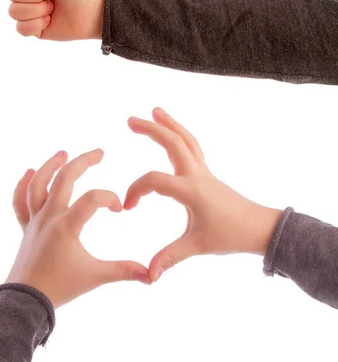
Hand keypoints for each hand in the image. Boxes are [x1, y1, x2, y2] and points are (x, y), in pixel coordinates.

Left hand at [7, 149, 149, 307]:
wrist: (26, 301)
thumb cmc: (61, 288)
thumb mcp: (95, 277)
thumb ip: (123, 271)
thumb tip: (151, 275)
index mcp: (66, 227)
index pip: (92, 199)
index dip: (109, 198)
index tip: (119, 209)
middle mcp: (48, 217)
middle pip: (63, 179)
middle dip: (83, 162)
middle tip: (99, 152)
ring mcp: (34, 220)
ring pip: (37, 184)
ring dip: (50, 165)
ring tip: (64, 153)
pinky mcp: (25, 227)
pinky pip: (19, 202)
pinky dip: (21, 185)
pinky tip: (29, 171)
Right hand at [124, 108, 282, 282]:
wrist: (259, 228)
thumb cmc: (229, 235)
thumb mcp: (197, 246)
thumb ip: (169, 257)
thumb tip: (148, 276)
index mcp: (190, 190)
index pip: (154, 180)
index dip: (136, 190)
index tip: (128, 207)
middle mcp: (196, 174)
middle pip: (172, 142)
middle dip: (150, 129)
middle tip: (130, 120)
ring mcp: (202, 170)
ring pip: (185, 139)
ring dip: (168, 124)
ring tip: (154, 111)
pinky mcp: (206, 172)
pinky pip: (191, 146)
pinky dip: (179, 134)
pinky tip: (172, 131)